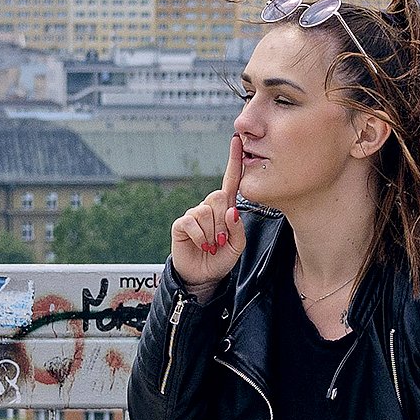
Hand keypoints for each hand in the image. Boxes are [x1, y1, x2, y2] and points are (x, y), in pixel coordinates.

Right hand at [168, 132, 248, 294]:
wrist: (202, 277)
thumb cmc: (221, 259)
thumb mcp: (237, 246)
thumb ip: (238, 229)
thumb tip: (231, 211)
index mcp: (225, 208)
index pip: (231, 181)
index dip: (235, 162)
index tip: (237, 142)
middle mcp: (209, 206)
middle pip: (219, 197)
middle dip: (223, 222)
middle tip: (220, 240)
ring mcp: (194, 214)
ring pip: (206, 212)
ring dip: (212, 234)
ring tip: (210, 245)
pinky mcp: (181, 223)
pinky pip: (193, 222)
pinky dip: (200, 237)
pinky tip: (201, 245)